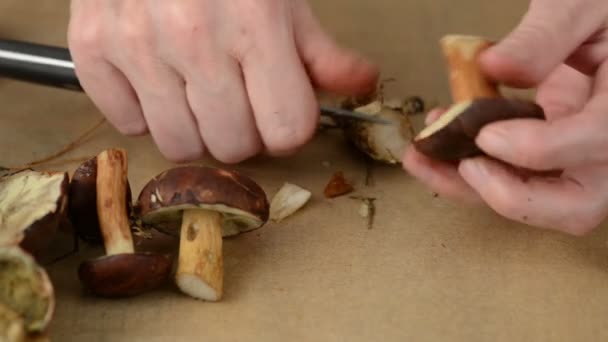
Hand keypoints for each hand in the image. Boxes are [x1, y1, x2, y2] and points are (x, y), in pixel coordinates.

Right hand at [67, 0, 377, 162]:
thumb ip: (320, 50)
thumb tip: (361, 84)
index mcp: (255, 24)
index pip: (286, 130)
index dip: (287, 124)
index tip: (279, 107)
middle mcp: (193, 39)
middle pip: (234, 146)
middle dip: (244, 129)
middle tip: (236, 94)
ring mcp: (137, 45)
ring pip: (180, 146)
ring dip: (195, 128)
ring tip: (195, 87)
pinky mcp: (92, 48)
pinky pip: (127, 124)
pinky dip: (144, 111)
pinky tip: (156, 78)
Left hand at [403, 0, 607, 234]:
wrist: (603, 27)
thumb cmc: (603, 10)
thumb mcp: (582, 4)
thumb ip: (545, 35)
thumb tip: (495, 69)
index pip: (597, 142)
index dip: (540, 149)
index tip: (486, 135)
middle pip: (576, 205)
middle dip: (513, 197)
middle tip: (466, 166)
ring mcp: (578, 158)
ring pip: (534, 203)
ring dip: (472, 188)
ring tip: (423, 155)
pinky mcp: (549, 158)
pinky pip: (511, 181)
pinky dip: (467, 175)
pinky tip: (429, 150)